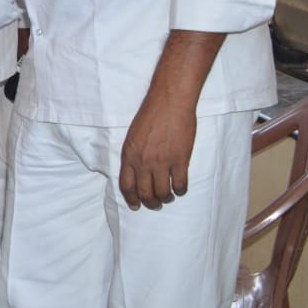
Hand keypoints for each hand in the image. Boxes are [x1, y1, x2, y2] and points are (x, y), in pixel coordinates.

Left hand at [119, 91, 196, 209]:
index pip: (126, 185)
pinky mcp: (180, 160)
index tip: (136, 205)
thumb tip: (137, 173)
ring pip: (163, 193)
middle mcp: (143, 162)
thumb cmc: (151, 115)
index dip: (132, 199)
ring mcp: (162, 162)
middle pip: (145, 193)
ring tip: (168, 197)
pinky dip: (181, 191)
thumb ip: (134, 155)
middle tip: (155, 204)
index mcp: (129, 155)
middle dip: (150, 203)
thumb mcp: (133, 136)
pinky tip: (180, 189)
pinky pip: (180, 185)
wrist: (169, 102)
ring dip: (166, 198)